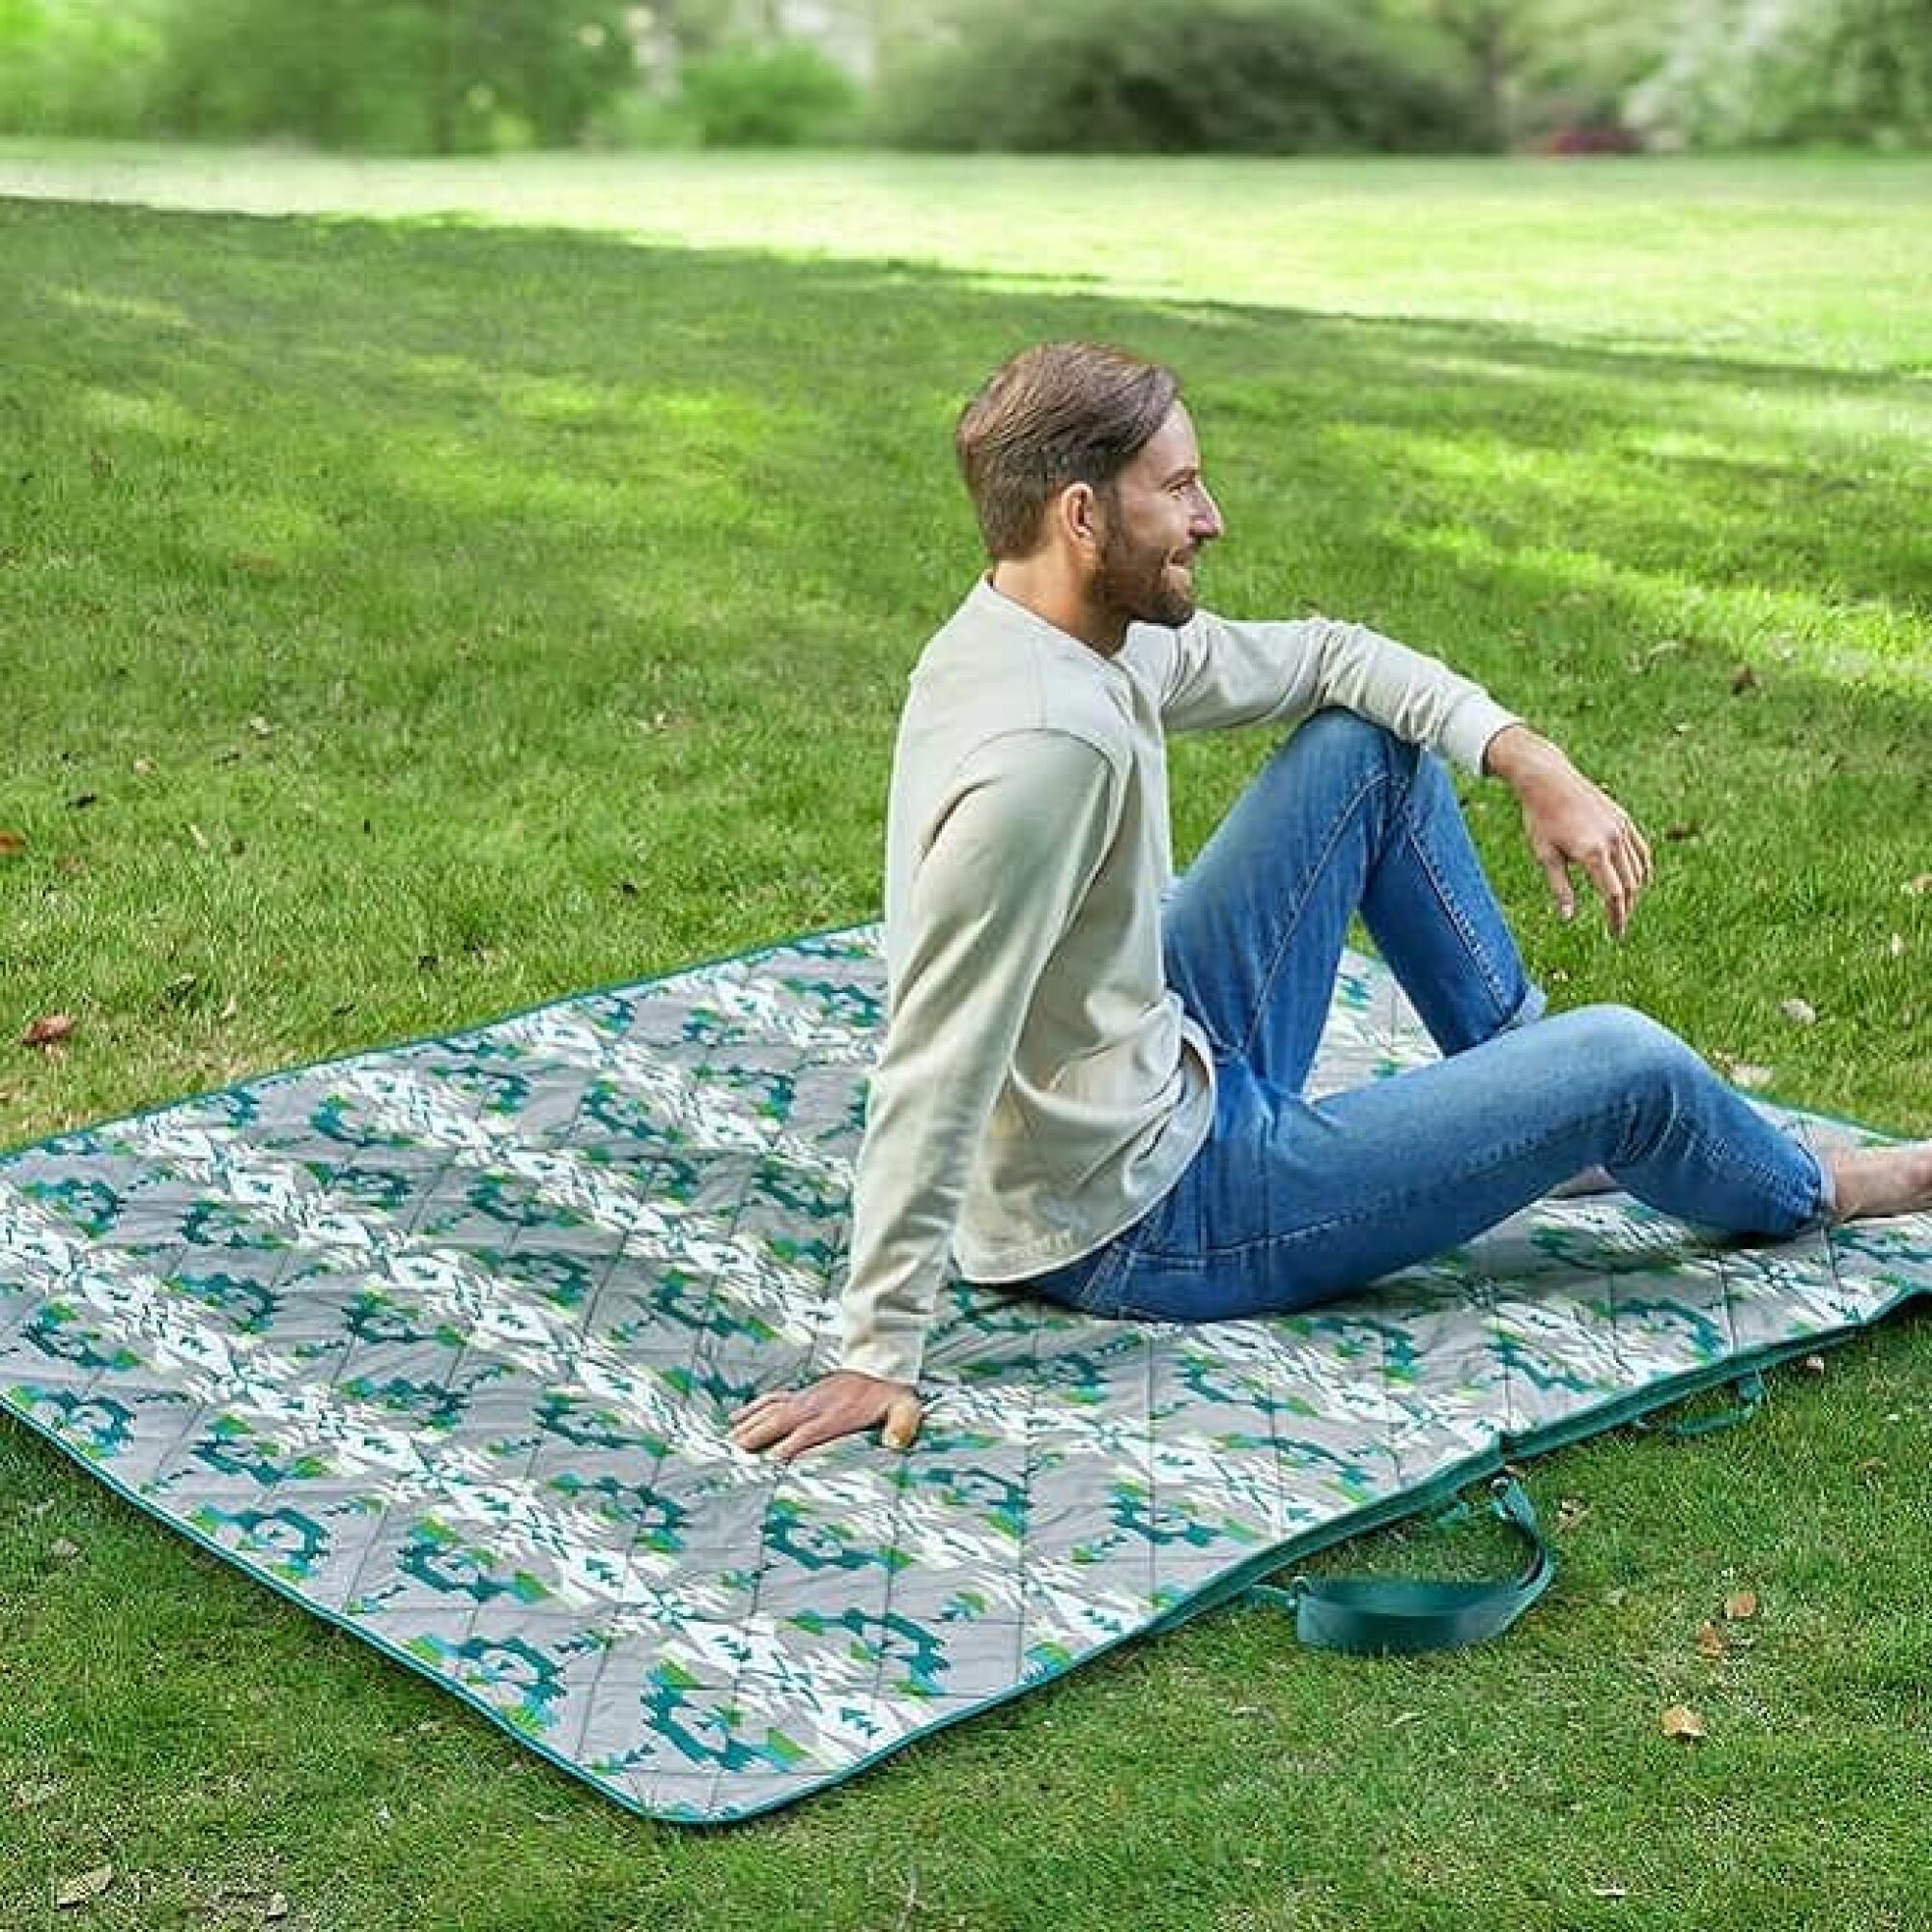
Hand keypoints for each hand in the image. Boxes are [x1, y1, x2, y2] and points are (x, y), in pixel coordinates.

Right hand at [729, 1370, 922, 1462]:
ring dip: (751, 1425)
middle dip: (760, 1437)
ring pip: (772, 1411)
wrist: (881, 1364)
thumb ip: (902, 1425)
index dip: (790, 1446)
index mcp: (838, 1415)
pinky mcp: (802, 1394)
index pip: (808, 1433)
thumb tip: (895, 1443)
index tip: (772, 1461)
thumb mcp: (905, 1408)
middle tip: (737, 1453)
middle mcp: (816, 1406)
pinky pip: (772, 1399)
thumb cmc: (890, 1393)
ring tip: (731, 1441)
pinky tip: (737, 1417)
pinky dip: (753, 1408)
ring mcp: (806, 1398)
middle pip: (782, 1422)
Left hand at [1485, 725, 1651, 937]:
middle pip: (1630, 886)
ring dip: (1635, 891)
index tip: (1615, 934)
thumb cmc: (1540, 819)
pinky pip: (1641, 851)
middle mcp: (1613, 840)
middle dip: (1626, 909)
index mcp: (1592, 853)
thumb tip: (1568, 918)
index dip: (1617, 918)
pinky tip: (1634, 881)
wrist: (1548, 780)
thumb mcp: (1545, 855)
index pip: (1614, 896)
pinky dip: (1641, 869)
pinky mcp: (1624, 819)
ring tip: (1623, 906)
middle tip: (1618, 925)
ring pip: (1639, 870)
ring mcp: (1622, 828)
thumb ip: (1560, 888)